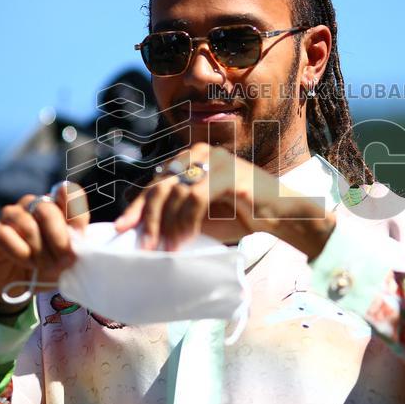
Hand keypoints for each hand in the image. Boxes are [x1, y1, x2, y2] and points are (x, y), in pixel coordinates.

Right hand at [0, 182, 89, 316]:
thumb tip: (76, 240)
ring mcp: (11, 216)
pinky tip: (25, 262)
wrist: (15, 285)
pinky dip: (20, 253)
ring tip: (43, 266)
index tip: (79, 236)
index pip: (67, 192)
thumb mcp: (66, 258)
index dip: (75, 214)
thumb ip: (74, 244)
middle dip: (58, 240)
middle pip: (47, 210)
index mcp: (55, 205)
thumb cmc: (45, 268)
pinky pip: (6, 236)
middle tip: (63, 261)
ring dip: (39, 251)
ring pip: (28, 225)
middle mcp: (32, 205)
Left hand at [114, 143, 335, 256]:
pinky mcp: (228, 173)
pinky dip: (185, 223)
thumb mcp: (202, 216)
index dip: (137, 206)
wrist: (283, 214)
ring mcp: (215, 160)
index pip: (156, 182)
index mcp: (190, 158)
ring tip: (164, 250)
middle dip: (147, 219)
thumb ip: (177, 215)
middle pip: (161, 186)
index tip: (121, 229)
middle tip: (142, 247)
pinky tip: (181, 242)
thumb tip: (144, 233)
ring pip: (176, 193)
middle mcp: (200, 152)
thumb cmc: (242, 215)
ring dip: (166, 226)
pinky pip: (196, 199)